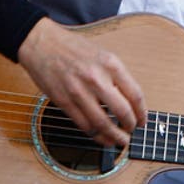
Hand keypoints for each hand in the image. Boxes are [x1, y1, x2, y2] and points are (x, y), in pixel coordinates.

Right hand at [16, 18, 147, 147]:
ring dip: (113, 137)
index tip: (142, 121)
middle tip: (131, 131)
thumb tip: (129, 101)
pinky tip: (99, 136)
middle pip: (122, 111)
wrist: (41, 43)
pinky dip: (94, 134)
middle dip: (130, 126)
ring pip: (102, 123)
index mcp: (111, 64)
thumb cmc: (72, 47)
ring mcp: (79, 91)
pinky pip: (83, 124)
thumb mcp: (102, 53)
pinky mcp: (63, 101)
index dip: (142, 113)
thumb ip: (115, 75)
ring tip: (118, 141)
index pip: (135, 94)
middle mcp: (97, 78)